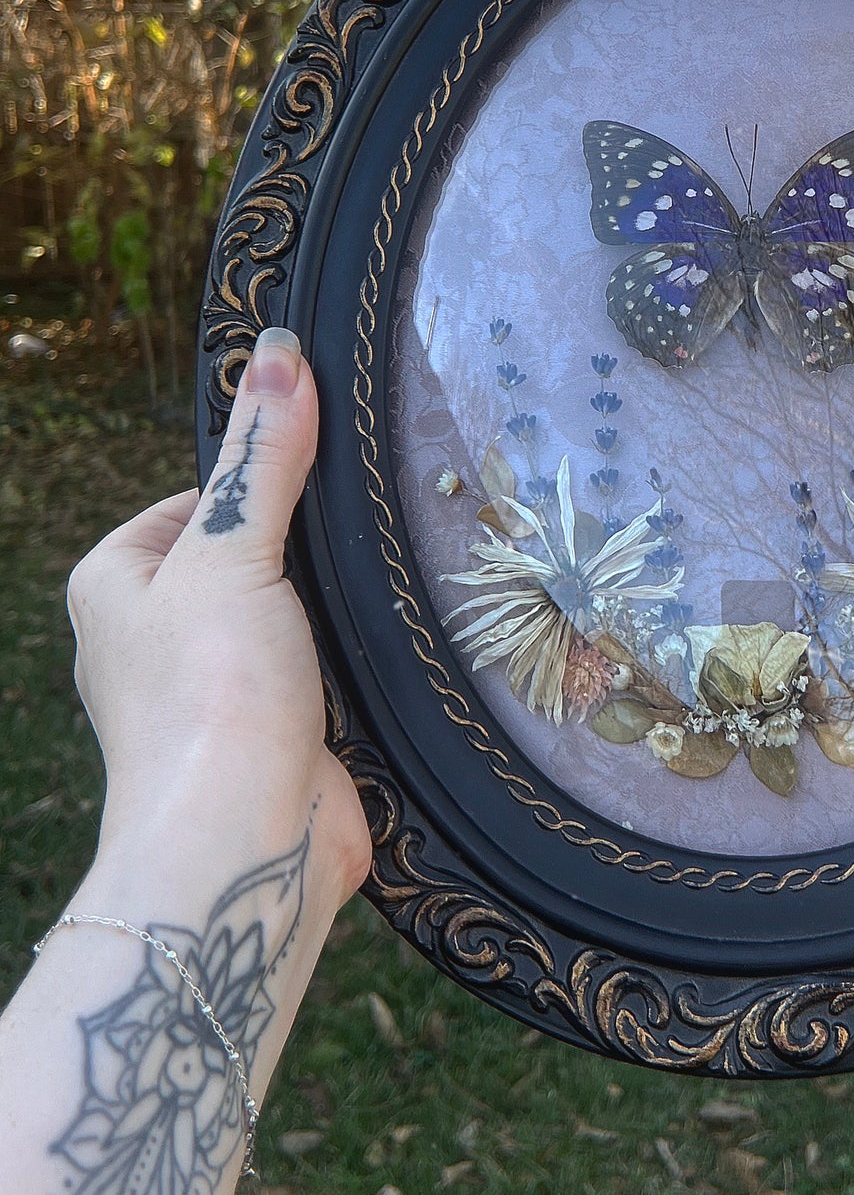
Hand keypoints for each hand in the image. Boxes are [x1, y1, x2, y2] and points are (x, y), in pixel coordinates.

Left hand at [64, 328, 370, 910]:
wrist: (243, 845)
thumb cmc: (207, 699)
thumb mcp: (230, 554)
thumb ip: (260, 459)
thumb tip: (278, 349)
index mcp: (116, 584)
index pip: (196, 496)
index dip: (258, 477)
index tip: (322, 466)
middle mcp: (157, 637)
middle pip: (253, 552)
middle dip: (311, 547)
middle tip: (364, 529)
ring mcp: (222, 686)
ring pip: (296, 614)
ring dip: (341, 608)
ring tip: (385, 588)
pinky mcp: (281, 730)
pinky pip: (329, 669)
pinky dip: (363, 660)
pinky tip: (397, 648)